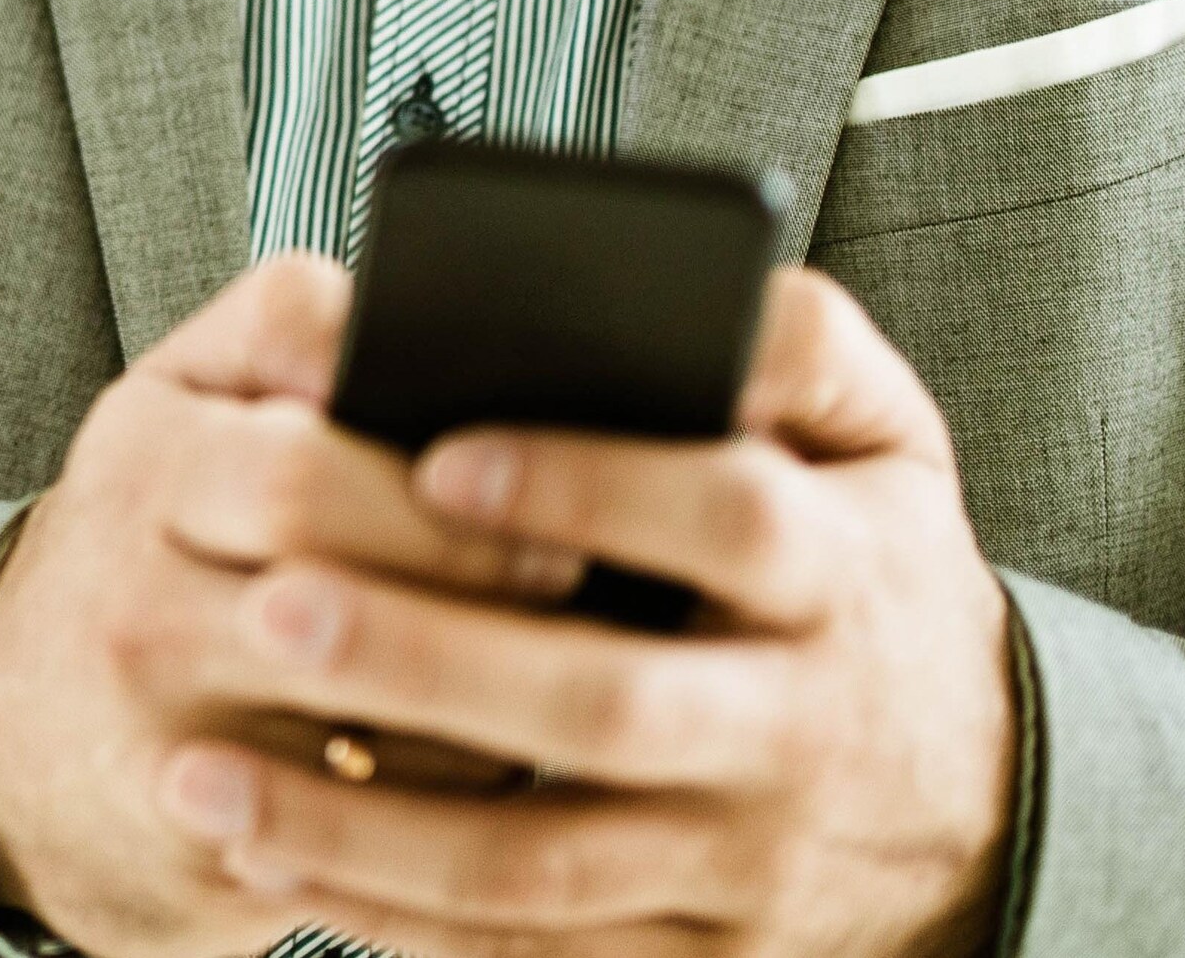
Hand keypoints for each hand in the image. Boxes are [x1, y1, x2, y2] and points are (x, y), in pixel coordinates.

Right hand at [0, 252, 591, 953]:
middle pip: (341, 595)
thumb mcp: (176, 408)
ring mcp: (163, 732)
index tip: (532, 480)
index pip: (296, 464)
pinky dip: (456, 790)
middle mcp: (132, 598)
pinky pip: (377, 825)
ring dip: (489, 693)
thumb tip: (409, 312)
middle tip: (575, 572)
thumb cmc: (146, 543)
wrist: (19, 741)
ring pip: (377, 720)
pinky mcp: (207, 846)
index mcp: (140, 461)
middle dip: (476, 579)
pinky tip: (494, 749)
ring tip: (557, 657)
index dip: (432, 483)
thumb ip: (280, 328)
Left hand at [146, 267, 1018, 955]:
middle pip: (609, 705)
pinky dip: (396, 921)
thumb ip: (805, 349)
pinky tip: (274, 864)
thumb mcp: (888, 448)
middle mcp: (797, 729)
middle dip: (433, 663)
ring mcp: (742, 862)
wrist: (981, 807)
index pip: (731, 519)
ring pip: (543, 863)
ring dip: (362, 828)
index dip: (593, 485)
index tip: (440, 456)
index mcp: (842, 575)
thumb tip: (711, 292)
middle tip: (272, 606)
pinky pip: (534, 954)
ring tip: (203, 776)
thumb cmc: (877, 579)